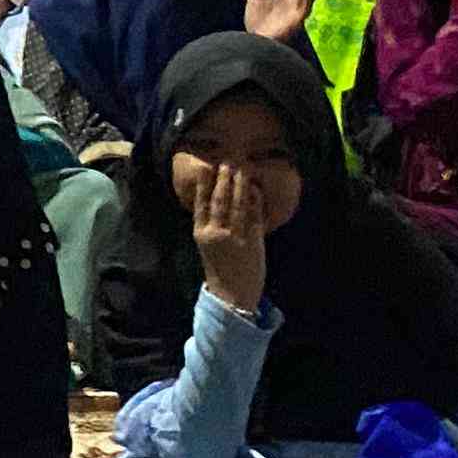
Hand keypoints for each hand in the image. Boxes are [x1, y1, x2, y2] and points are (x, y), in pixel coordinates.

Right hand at [188, 148, 269, 312]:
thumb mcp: (207, 245)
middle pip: (220, 200)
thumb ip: (211, 224)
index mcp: (201, 233)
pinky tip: (255, 189)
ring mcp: (235, 237)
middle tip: (228, 161)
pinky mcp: (252, 243)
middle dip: (224, 179)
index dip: (205, 184)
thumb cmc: (219, 269)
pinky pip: (254, 217)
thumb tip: (214, 199)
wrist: (232, 296)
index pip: (201, 203)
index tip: (207, 166)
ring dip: (240, 185)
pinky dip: (255, 201)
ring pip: (237, 205)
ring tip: (243, 169)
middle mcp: (216, 233)